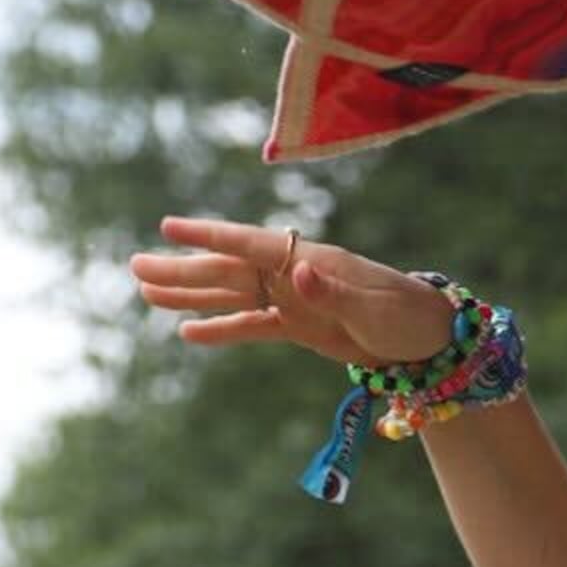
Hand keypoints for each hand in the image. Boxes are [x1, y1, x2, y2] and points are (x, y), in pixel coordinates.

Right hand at [133, 217, 469, 366]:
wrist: (434, 340)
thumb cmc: (408, 317)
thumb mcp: (372, 310)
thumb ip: (332, 294)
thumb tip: (295, 272)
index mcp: (310, 262)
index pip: (250, 244)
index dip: (208, 236)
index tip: (167, 226)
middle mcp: (294, 275)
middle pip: (228, 269)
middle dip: (182, 268)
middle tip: (133, 266)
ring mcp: (294, 300)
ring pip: (231, 294)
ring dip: (190, 293)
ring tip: (144, 291)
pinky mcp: (299, 327)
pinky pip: (251, 325)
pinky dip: (221, 328)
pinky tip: (187, 332)